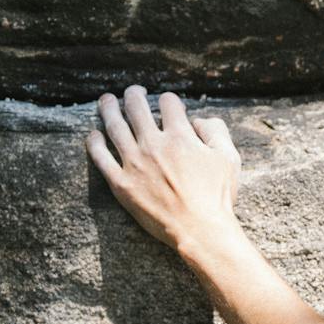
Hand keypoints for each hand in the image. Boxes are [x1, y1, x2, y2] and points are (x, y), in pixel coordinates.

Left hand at [86, 85, 241, 252]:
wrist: (200, 231)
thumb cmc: (217, 197)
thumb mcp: (229, 159)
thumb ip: (216, 131)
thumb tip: (199, 120)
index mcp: (180, 136)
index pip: (168, 103)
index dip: (169, 100)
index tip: (168, 104)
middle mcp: (153, 144)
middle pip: (136, 107)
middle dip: (134, 94)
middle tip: (133, 92)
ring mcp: (134, 163)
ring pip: (114, 126)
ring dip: (109, 108)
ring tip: (106, 100)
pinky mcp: (121, 183)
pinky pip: (100, 158)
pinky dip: (95, 142)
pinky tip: (94, 134)